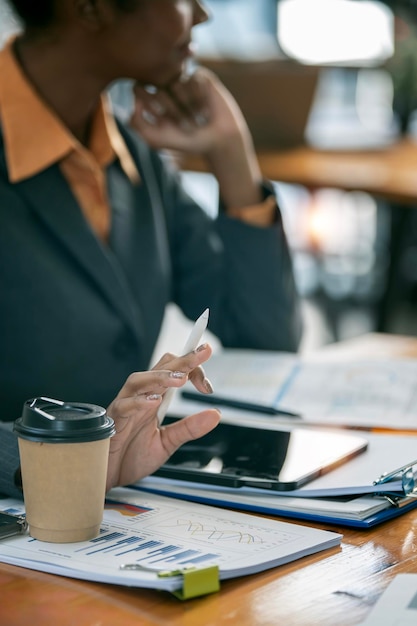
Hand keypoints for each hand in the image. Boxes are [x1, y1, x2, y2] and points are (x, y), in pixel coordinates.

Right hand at [105, 343, 219, 491]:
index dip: (192, 370)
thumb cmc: (130, 456)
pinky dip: (139, 402)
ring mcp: (125, 406)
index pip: (174, 372)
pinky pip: (124, 405)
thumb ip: (189, 428)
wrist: (106, 477)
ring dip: (161, 376)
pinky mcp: (113, 420)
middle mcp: (140, 397)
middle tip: (202, 353)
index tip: (208, 385)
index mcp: (154, 399)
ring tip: (181, 378)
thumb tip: (215, 414)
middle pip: (160, 368)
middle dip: (182, 360)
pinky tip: (154, 401)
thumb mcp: (167, 442)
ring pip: (139, 380)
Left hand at [130, 67, 248, 156]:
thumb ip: (137, 124)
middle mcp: (165, 86)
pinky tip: (207, 109)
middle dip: (172, 111)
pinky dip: (200, 98)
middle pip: (158, 87)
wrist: (218, 140)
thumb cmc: (187, 141)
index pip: (138, 88)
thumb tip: (135, 101)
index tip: (162, 121)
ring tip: (197, 117)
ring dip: (188, 106)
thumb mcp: (157, 139)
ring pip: (176, 83)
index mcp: (151, 99)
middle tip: (185, 125)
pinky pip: (194, 79)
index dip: (150, 105)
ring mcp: (183, 79)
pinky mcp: (200, 76)